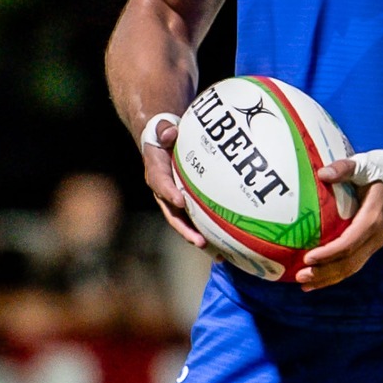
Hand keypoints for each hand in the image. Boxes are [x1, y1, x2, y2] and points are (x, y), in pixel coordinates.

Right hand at [138, 115, 207, 249]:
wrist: (161, 142)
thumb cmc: (165, 134)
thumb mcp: (162, 128)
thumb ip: (165, 129)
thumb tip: (170, 132)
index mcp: (155, 173)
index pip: (159, 184)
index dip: (168, 193)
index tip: (179, 201)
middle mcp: (163, 192)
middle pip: (172, 214)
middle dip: (185, 230)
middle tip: (199, 242)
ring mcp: (174, 201)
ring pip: (185, 223)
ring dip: (199, 239)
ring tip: (218, 254)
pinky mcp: (186, 204)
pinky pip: (196, 220)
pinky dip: (209, 233)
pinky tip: (227, 246)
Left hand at [295, 171, 382, 288]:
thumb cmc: (382, 171)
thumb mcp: (364, 165)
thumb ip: (344, 168)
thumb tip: (321, 174)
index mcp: (372, 219)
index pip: (349, 243)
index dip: (329, 253)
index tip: (308, 257)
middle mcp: (376, 237)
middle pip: (349, 262)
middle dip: (324, 273)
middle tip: (301, 277)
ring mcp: (375, 243)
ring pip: (351, 267)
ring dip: (328, 278)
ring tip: (305, 285)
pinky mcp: (372, 245)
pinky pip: (353, 263)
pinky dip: (335, 274)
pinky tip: (318, 279)